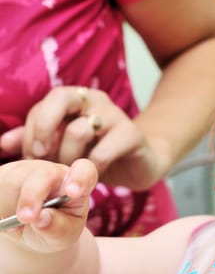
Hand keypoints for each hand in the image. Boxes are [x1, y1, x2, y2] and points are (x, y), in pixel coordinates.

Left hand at [0, 86, 161, 189]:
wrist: (140, 164)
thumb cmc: (100, 154)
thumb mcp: (64, 149)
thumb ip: (37, 142)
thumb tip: (5, 143)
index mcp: (77, 99)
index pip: (46, 103)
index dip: (34, 130)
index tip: (33, 156)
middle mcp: (96, 101)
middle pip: (62, 97)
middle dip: (44, 128)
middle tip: (42, 155)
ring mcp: (116, 116)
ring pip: (80, 130)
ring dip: (69, 158)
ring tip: (71, 173)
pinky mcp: (132, 135)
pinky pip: (104, 151)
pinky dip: (92, 168)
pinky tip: (92, 176)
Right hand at [0, 158, 96, 252]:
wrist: (29, 232)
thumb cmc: (54, 230)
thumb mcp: (62, 236)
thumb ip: (57, 228)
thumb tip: (42, 217)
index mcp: (77, 184)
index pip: (84, 170)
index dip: (80, 178)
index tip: (73, 193)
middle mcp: (53, 173)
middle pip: (43, 175)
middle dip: (33, 196)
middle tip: (27, 218)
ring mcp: (26, 170)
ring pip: (12, 181)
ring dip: (10, 206)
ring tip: (16, 224)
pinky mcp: (3, 175)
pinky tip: (4, 217)